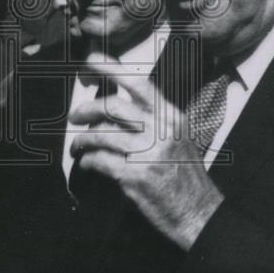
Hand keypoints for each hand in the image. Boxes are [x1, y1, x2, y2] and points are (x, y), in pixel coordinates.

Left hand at [68, 54, 223, 249]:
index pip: (138, 84)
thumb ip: (152, 120)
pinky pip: (99, 160)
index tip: (91, 60)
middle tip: (75, 116)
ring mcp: (147, 153)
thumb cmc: (185, 175)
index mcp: (171, 117)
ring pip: (101, 134)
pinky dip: (87, 161)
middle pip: (113, 106)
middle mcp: (161, 130)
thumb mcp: (177, 138)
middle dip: (87, 109)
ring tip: (77, 146)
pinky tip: (86, 164)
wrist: (198, 212)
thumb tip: (112, 109)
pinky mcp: (134, 176)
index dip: (111, 68)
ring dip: (82, 140)